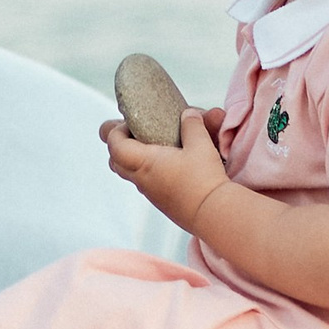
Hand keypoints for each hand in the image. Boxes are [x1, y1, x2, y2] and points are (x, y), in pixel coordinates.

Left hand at [100, 105, 230, 239]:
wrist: (214, 214)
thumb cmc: (204, 179)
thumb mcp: (201, 144)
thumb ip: (192, 126)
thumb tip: (188, 115)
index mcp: (144, 162)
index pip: (114, 145)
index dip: (116, 131)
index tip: (129, 122)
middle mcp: (142, 179)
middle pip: (115, 162)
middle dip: (121, 145)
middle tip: (136, 133)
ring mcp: (151, 194)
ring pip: (130, 174)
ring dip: (135, 159)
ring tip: (154, 147)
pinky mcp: (162, 203)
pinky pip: (146, 184)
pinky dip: (150, 172)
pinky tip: (170, 165)